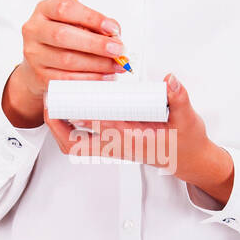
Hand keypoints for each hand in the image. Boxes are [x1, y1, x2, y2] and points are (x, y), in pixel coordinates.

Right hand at [3, 0, 125, 126]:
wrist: (38, 66)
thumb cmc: (62, 40)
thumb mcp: (76, 24)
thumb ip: (95, 25)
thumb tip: (114, 35)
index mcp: (44, 10)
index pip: (65, 9)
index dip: (91, 17)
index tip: (112, 28)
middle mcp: (34, 30)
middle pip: (63, 35)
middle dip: (96, 44)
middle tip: (117, 49)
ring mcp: (34, 55)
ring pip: (67, 60)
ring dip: (97, 63)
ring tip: (116, 65)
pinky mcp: (40, 76)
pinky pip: (67, 79)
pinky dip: (90, 78)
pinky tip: (105, 76)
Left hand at [44, 71, 229, 192]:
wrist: (189, 159)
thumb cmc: (186, 141)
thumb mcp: (187, 118)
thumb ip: (179, 97)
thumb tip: (170, 80)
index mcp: (131, 139)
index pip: (97, 128)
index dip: (76, 116)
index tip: (64, 100)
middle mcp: (118, 145)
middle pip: (77, 142)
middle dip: (59, 123)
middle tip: (50, 100)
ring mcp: (114, 146)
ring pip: (77, 144)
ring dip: (62, 128)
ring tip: (53, 105)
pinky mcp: (113, 144)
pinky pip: (84, 141)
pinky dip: (72, 128)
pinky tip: (70, 110)